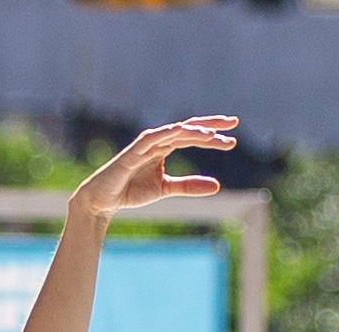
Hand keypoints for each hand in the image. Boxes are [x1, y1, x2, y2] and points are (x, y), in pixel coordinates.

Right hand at [70, 117, 237, 220]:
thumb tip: (218, 186)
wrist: (104, 200)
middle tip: (234, 124)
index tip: (233, 139)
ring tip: (213, 135)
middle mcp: (157, 140)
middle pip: (188, 128)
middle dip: (210, 126)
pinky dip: (166, 133)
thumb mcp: (167, 189)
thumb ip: (190, 186)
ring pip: (173, 132)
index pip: (193, 136)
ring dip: (194, 131)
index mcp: (165, 146)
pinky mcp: (133, 152)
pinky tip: (182, 131)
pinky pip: (151, 139)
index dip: (212, 136)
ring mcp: (145, 144)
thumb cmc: (132, 190)